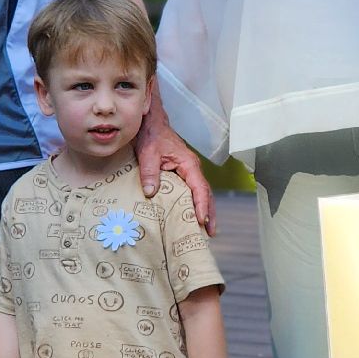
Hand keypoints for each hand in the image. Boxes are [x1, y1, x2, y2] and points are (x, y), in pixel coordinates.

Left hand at [135, 113, 216, 234]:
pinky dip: (198, 204)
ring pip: (203, 193)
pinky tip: (195, 217)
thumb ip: (149, 172)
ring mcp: (190, 172)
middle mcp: (193, 168)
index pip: (199, 187)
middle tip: (210, 233)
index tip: (201, 220)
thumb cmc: (152, 136)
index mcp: (188, 163)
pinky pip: (194, 191)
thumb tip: (150, 192)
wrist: (152, 124)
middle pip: (206, 193)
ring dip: (206, 211)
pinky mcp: (184, 175)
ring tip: (207, 231)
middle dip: (210, 213)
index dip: (201, 205)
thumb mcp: (148, 152)